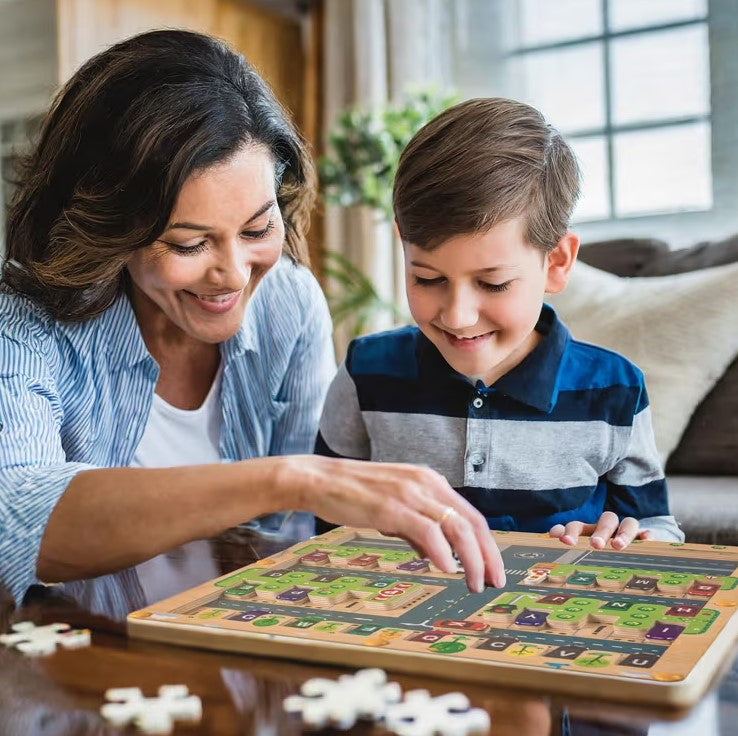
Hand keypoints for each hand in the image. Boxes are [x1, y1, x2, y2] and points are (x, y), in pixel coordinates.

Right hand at [284, 455, 505, 592]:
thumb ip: (417, 526)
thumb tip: (438, 554)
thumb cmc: (354, 494)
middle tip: (495, 582)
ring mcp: (409, 493)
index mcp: (429, 481)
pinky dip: (442, 552)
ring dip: (472, 560)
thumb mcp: (394, 505)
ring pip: (456, 528)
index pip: (471, 515)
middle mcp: (426, 483)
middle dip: (488, 556)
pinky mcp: (391, 506)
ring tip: (474, 583)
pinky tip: (447, 569)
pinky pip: (427, 531)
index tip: (494, 569)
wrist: (319, 479)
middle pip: (471, 522)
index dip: (487, 545)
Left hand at [549, 511, 652, 550]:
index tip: (562, 540)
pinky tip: (647, 540)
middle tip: (596, 545)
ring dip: (623, 533)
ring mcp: (626, 531)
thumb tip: (551, 539)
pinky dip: (645, 535)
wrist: (630, 555)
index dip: (568, 531)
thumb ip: (568, 552)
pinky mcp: (644, 538)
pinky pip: (646, 532)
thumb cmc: (599, 561)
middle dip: (599, 532)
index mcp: (588, 532)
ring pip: (627, 522)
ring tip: (619, 546)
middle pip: (604, 520)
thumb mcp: (583, 558)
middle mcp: (607, 528)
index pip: (576, 526)